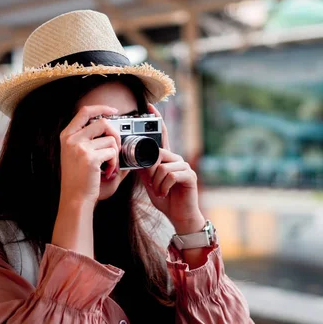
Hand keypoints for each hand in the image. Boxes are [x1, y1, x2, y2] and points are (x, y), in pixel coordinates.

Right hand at [58, 105, 120, 206]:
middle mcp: (71, 139)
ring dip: (115, 153)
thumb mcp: (76, 153)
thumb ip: (88, 139)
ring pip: (110, 139)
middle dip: (115, 134)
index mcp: (67, 135)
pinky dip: (115, 162)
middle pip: (102, 123)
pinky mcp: (90, 158)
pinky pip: (112, 152)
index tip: (113, 111)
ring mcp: (80, 147)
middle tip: (116, 148)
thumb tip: (111, 127)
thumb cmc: (78, 178)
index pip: (84, 112)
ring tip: (109, 164)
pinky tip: (108, 171)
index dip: (101, 108)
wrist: (75, 197)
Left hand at [139, 105, 204, 234]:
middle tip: (152, 185)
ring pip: (162, 166)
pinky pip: (170, 175)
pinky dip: (163, 186)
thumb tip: (133, 158)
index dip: (157, 120)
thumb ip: (144, 168)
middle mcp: (177, 159)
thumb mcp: (149, 182)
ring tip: (159, 192)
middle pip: (158, 154)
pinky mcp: (189, 175)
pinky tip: (165, 193)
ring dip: (156, 183)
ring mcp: (185, 166)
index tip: (149, 106)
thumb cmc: (165, 199)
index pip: (162, 135)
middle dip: (150, 171)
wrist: (179, 216)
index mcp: (166, 158)